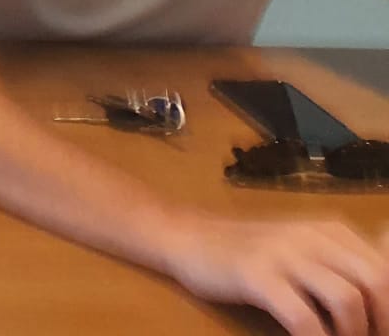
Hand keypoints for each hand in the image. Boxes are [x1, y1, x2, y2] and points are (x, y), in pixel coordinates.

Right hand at [158, 211, 388, 335]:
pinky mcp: (256, 275)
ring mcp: (283, 254)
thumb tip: (384, 274)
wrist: (187, 238)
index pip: (385, 268)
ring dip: (351, 334)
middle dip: (382, 321)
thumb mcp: (303, 248)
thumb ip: (342, 262)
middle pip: (376, 281)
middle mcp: (312, 236)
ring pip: (346, 299)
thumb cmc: (250, 251)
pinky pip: (303, 317)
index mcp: (330, 230)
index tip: (382, 329)